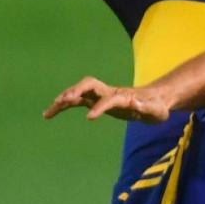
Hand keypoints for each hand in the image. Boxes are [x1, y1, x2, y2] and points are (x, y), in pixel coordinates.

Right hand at [43, 77, 170, 123]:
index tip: (90, 118)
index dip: (100, 107)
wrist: (155, 100)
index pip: (109, 99)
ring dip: (63, 100)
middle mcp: (110, 92)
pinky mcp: (96, 100)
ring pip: (79, 92)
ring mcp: (102, 95)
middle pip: (89, 86)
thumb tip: (135, 103)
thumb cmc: (157, 107)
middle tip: (62, 101)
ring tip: (47, 113)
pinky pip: (76, 101)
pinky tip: (50, 113)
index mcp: (124, 97)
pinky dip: (63, 105)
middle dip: (75, 91)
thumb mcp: (157, 111)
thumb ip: (146, 108)